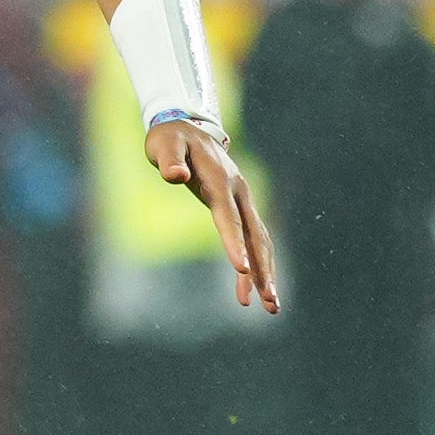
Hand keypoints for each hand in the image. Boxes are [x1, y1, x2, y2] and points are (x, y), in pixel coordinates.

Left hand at [147, 119, 279, 313]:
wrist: (186, 126)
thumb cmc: (170, 139)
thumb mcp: (164, 145)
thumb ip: (170, 160)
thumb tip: (175, 176)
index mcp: (219, 180)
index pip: (228, 216)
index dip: (235, 243)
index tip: (242, 270)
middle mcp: (238, 192)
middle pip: (254, 235)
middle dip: (262, 269)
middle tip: (269, 302)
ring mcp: (242, 199)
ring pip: (260, 241)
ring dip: (266, 273)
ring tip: (270, 307)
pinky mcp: (239, 207)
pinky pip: (252, 238)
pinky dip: (256, 263)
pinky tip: (251, 288)